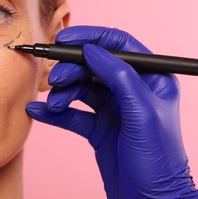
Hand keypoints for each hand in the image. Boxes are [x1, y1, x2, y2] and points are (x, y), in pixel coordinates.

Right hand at [26, 26, 197, 198]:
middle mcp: (132, 89)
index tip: (65, 40)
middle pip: (96, 66)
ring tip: (53, 103)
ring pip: (83, 88)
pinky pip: (74, 113)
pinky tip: (39, 111)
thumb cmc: (158, 160)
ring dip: (63, 92)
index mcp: (151, 78)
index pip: (119, 45)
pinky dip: (57, 112)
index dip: (92, 38)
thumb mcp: (142, 113)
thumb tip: (93, 49)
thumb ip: (119, 77)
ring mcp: (115, 108)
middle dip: (72, 69)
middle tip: (54, 79)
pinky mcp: (100, 128)